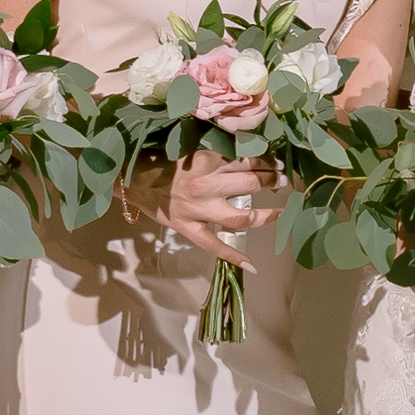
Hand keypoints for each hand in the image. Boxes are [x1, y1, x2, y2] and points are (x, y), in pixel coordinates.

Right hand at [167, 151, 281, 266]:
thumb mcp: (193, 149)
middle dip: (271, 182)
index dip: (267, 162)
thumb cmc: (163, 161)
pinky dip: (233, 256)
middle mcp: (205, 185)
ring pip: (240, 216)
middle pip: (250, 184)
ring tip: (279, 213)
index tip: (278, 163)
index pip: (247, 160)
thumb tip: (252, 156)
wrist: (132, 179)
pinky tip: (252, 265)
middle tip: (282, 181)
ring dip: (264, 216)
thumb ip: (220, 153)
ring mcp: (197, 210)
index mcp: (207, 160)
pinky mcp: (188, 228)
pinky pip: (213, 245)